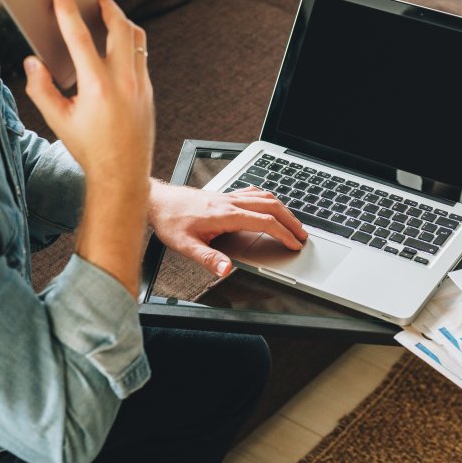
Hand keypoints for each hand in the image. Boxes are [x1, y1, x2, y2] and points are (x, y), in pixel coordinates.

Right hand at [23, 0, 153, 192]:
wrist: (123, 172)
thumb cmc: (89, 148)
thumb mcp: (57, 120)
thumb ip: (40, 88)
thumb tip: (33, 62)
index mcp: (97, 87)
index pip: (80, 38)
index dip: (68, 11)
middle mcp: (123, 82)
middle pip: (120, 28)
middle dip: (108, 6)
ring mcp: (140, 85)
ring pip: (137, 39)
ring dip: (123, 21)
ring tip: (109, 12)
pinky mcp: (149, 91)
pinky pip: (141, 56)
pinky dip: (130, 42)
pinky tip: (118, 42)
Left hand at [148, 184, 308, 276]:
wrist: (158, 201)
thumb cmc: (170, 221)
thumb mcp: (185, 246)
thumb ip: (208, 259)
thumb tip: (227, 270)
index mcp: (225, 215)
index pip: (264, 222)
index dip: (283, 233)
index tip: (294, 244)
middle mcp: (230, 202)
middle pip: (271, 206)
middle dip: (291, 220)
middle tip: (303, 234)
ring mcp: (229, 196)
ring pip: (265, 197)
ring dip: (283, 209)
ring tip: (293, 222)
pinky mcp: (225, 194)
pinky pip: (254, 193)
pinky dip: (269, 200)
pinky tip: (270, 205)